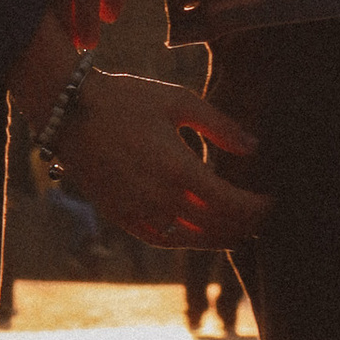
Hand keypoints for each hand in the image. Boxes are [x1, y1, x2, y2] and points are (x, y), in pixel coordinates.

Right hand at [56, 73, 268, 252]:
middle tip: (262, 219)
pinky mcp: (119, 215)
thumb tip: (254, 148)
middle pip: (215, 228)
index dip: (257, 208)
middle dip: (244, 226)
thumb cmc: (126, 99)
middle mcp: (159, 199)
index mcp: (178, 170)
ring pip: (189, 240)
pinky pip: (159, 239)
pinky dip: (183, 241)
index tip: (272, 201)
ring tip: (238, 232)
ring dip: (217, 239)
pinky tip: (196, 234)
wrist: (68, 110)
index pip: (231, 205)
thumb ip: (219, 126)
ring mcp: (137, 211)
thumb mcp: (178, 101)